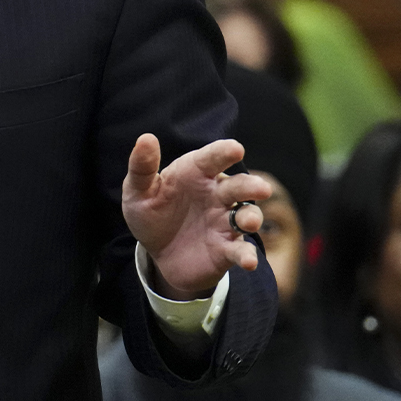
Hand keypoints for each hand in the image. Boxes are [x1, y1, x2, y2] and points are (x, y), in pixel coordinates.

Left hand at [122, 135, 271, 299]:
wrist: (157, 253)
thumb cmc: (151, 213)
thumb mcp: (139, 191)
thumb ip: (142, 168)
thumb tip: (146, 138)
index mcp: (196, 173)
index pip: (213, 158)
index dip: (224, 152)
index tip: (235, 149)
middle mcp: (217, 194)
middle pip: (239, 186)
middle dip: (251, 186)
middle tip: (261, 189)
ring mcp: (225, 222)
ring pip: (247, 215)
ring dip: (252, 218)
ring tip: (248, 222)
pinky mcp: (227, 249)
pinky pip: (241, 251)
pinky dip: (247, 255)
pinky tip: (248, 262)